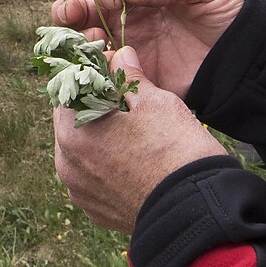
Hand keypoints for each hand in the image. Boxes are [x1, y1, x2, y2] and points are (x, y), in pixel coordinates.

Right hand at [50, 0, 246, 98]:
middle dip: (70, 12)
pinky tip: (101, 69)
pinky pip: (107, 77)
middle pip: (86, 16)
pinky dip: (96, 72)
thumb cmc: (226, 11)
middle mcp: (129, 22)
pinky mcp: (137, 79)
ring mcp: (131, 52)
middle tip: (68, 14)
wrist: (250, 54)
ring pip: (89, 46)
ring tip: (94, 42)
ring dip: (79, 42)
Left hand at [53, 60, 229, 233]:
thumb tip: (120, 54)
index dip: (90, 74)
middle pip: (72, 123)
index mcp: (72, 133)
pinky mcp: (97, 212)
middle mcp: (67, 166)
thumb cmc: (176, 150)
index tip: (110, 67)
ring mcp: (80, 193)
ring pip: (81, 152)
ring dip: (98, 137)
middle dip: (92, 106)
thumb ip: (129, 76)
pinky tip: (133, 160)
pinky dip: (106, 166)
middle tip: (122, 97)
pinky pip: (94, 179)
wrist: (198, 211)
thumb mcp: (154, 102)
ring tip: (130, 130)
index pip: (69, 91)